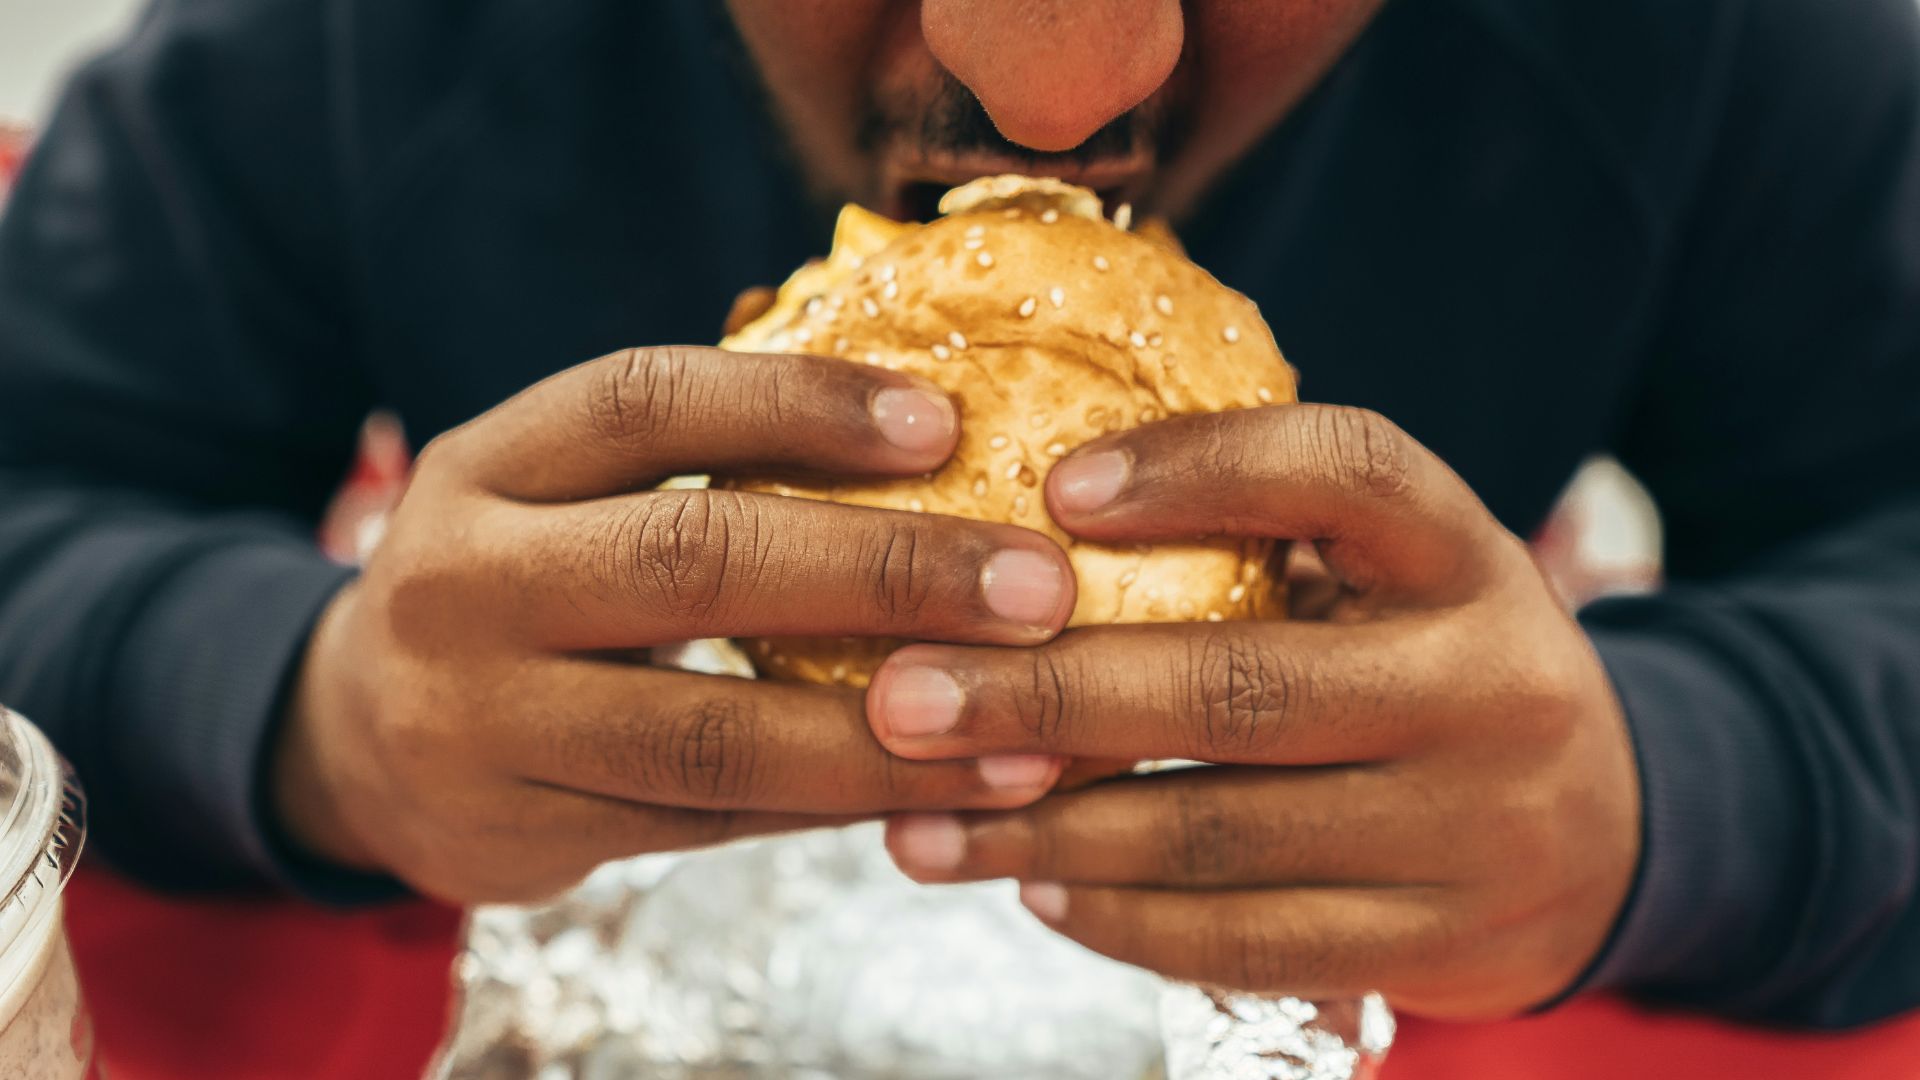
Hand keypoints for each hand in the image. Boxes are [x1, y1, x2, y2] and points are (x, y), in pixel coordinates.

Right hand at [276, 346, 1077, 903]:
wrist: (355, 736)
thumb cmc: (518, 581)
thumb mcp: (556, 492)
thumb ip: (693, 462)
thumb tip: (937, 435)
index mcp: (486, 464)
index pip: (644, 402)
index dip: (798, 404)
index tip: (945, 422)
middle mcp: (464, 583)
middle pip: (690, 559)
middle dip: (884, 571)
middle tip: (1040, 587)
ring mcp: (482, 722)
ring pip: (709, 732)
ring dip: (886, 734)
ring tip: (1026, 729)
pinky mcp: (524, 833)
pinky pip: (711, 823)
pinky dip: (836, 805)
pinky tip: (940, 789)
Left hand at [865, 404, 1640, 1018]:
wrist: (1612, 835)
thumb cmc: (1436, 670)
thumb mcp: (1396, 580)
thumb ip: (1267, 546)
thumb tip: (1022, 529)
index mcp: (1468, 559)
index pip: (1348, 474)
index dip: (1201, 468)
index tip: (1054, 486)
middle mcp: (1486, 687)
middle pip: (1241, 685)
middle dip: (1047, 695)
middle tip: (900, 698)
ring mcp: (1472, 829)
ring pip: (1221, 834)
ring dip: (1047, 833)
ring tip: (918, 821)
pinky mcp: (1440, 944)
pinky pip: (1246, 941)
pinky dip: (1120, 918)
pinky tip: (1031, 887)